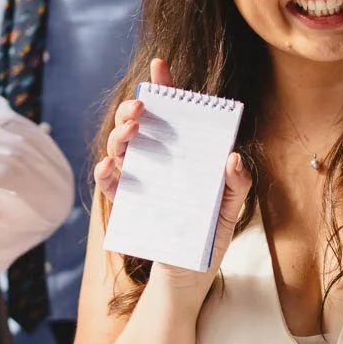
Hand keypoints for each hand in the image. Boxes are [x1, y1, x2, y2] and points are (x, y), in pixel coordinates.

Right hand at [94, 58, 252, 309]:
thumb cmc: (210, 238)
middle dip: (134, 109)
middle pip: (139, 125)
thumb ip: (237, 186)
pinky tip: (110, 167)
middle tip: (141, 108)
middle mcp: (158, 161)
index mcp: (184, 154)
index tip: (159, 64)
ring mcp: (139, 181)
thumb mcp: (231, 211)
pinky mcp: (125, 205)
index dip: (164, 87)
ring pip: (121, 147)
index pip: (172, 115)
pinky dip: (105, 173)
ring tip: (129, 132)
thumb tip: (233, 158)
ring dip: (120, 135)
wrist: (189, 278)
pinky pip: (109, 184)